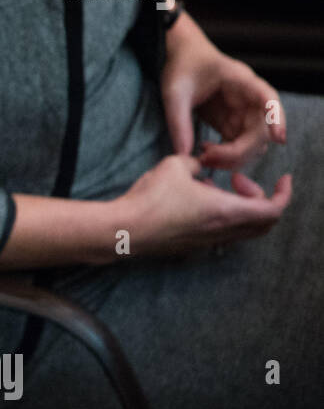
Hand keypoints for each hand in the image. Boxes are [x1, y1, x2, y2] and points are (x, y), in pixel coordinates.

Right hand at [114, 154, 291, 257]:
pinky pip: (221, 232)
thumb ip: (197, 163)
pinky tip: (196, 200)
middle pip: (263, 223)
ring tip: (213, 187)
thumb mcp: (176, 165)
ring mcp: (207, 242)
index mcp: (226, 211)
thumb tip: (201, 166)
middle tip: (240, 181)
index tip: (282, 179)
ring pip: (242, 229)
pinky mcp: (192, 246)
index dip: (283, 194)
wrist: (125, 228)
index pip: (273, 210)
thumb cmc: (151, 198)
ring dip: (239, 208)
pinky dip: (222, 216)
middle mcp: (222, 231)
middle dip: (260, 199)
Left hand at [162, 14, 286, 168]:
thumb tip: (183, 154)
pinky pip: (239, 145)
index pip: (268, 98)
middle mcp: (248, 98)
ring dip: (234, 158)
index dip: (277, 118)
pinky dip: (226, 156)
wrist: (181, 57)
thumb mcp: (174, 93)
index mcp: (241, 81)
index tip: (279, 137)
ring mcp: (242, 113)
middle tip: (207, 158)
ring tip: (203, 158)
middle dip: (239, 151)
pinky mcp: (231, 123)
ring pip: (253, 143)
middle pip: (260, 131)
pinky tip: (204, 154)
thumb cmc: (182, 67)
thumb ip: (178, 122)